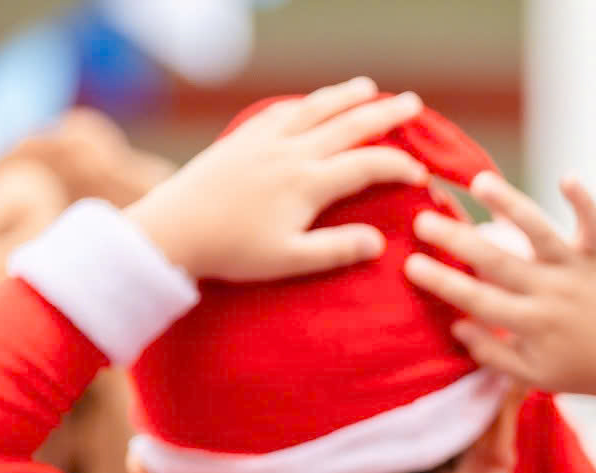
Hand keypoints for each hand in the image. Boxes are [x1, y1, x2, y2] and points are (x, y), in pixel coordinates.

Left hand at [126, 79, 428, 280]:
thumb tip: (380, 242)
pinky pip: (281, 111)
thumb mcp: (290, 261)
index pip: (367, 165)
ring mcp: (264, 141)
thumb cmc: (233, 251)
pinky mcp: (242, 138)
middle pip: (347, 125)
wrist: (175, 229)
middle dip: (384, 114)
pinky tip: (313, 103)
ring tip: (367, 87)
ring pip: (314, 109)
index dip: (399, 166)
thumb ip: (338, 249)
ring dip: (344, 96)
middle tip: (412, 103)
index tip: (421, 174)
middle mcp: (290, 153)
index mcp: (307, 183)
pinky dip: (305, 103)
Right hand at [404, 172, 595, 411]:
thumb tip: (456, 324)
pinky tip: (567, 177)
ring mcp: (575, 272)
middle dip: (458, 241)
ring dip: (511, 206)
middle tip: (422, 221)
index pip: (479, 301)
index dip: (443, 282)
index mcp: (532, 326)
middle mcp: (552, 295)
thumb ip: (493, 355)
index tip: (410, 264)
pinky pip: (593, 227)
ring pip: (540, 234)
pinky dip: (584, 203)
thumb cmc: (578, 369)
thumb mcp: (534, 376)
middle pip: (499, 263)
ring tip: (479, 182)